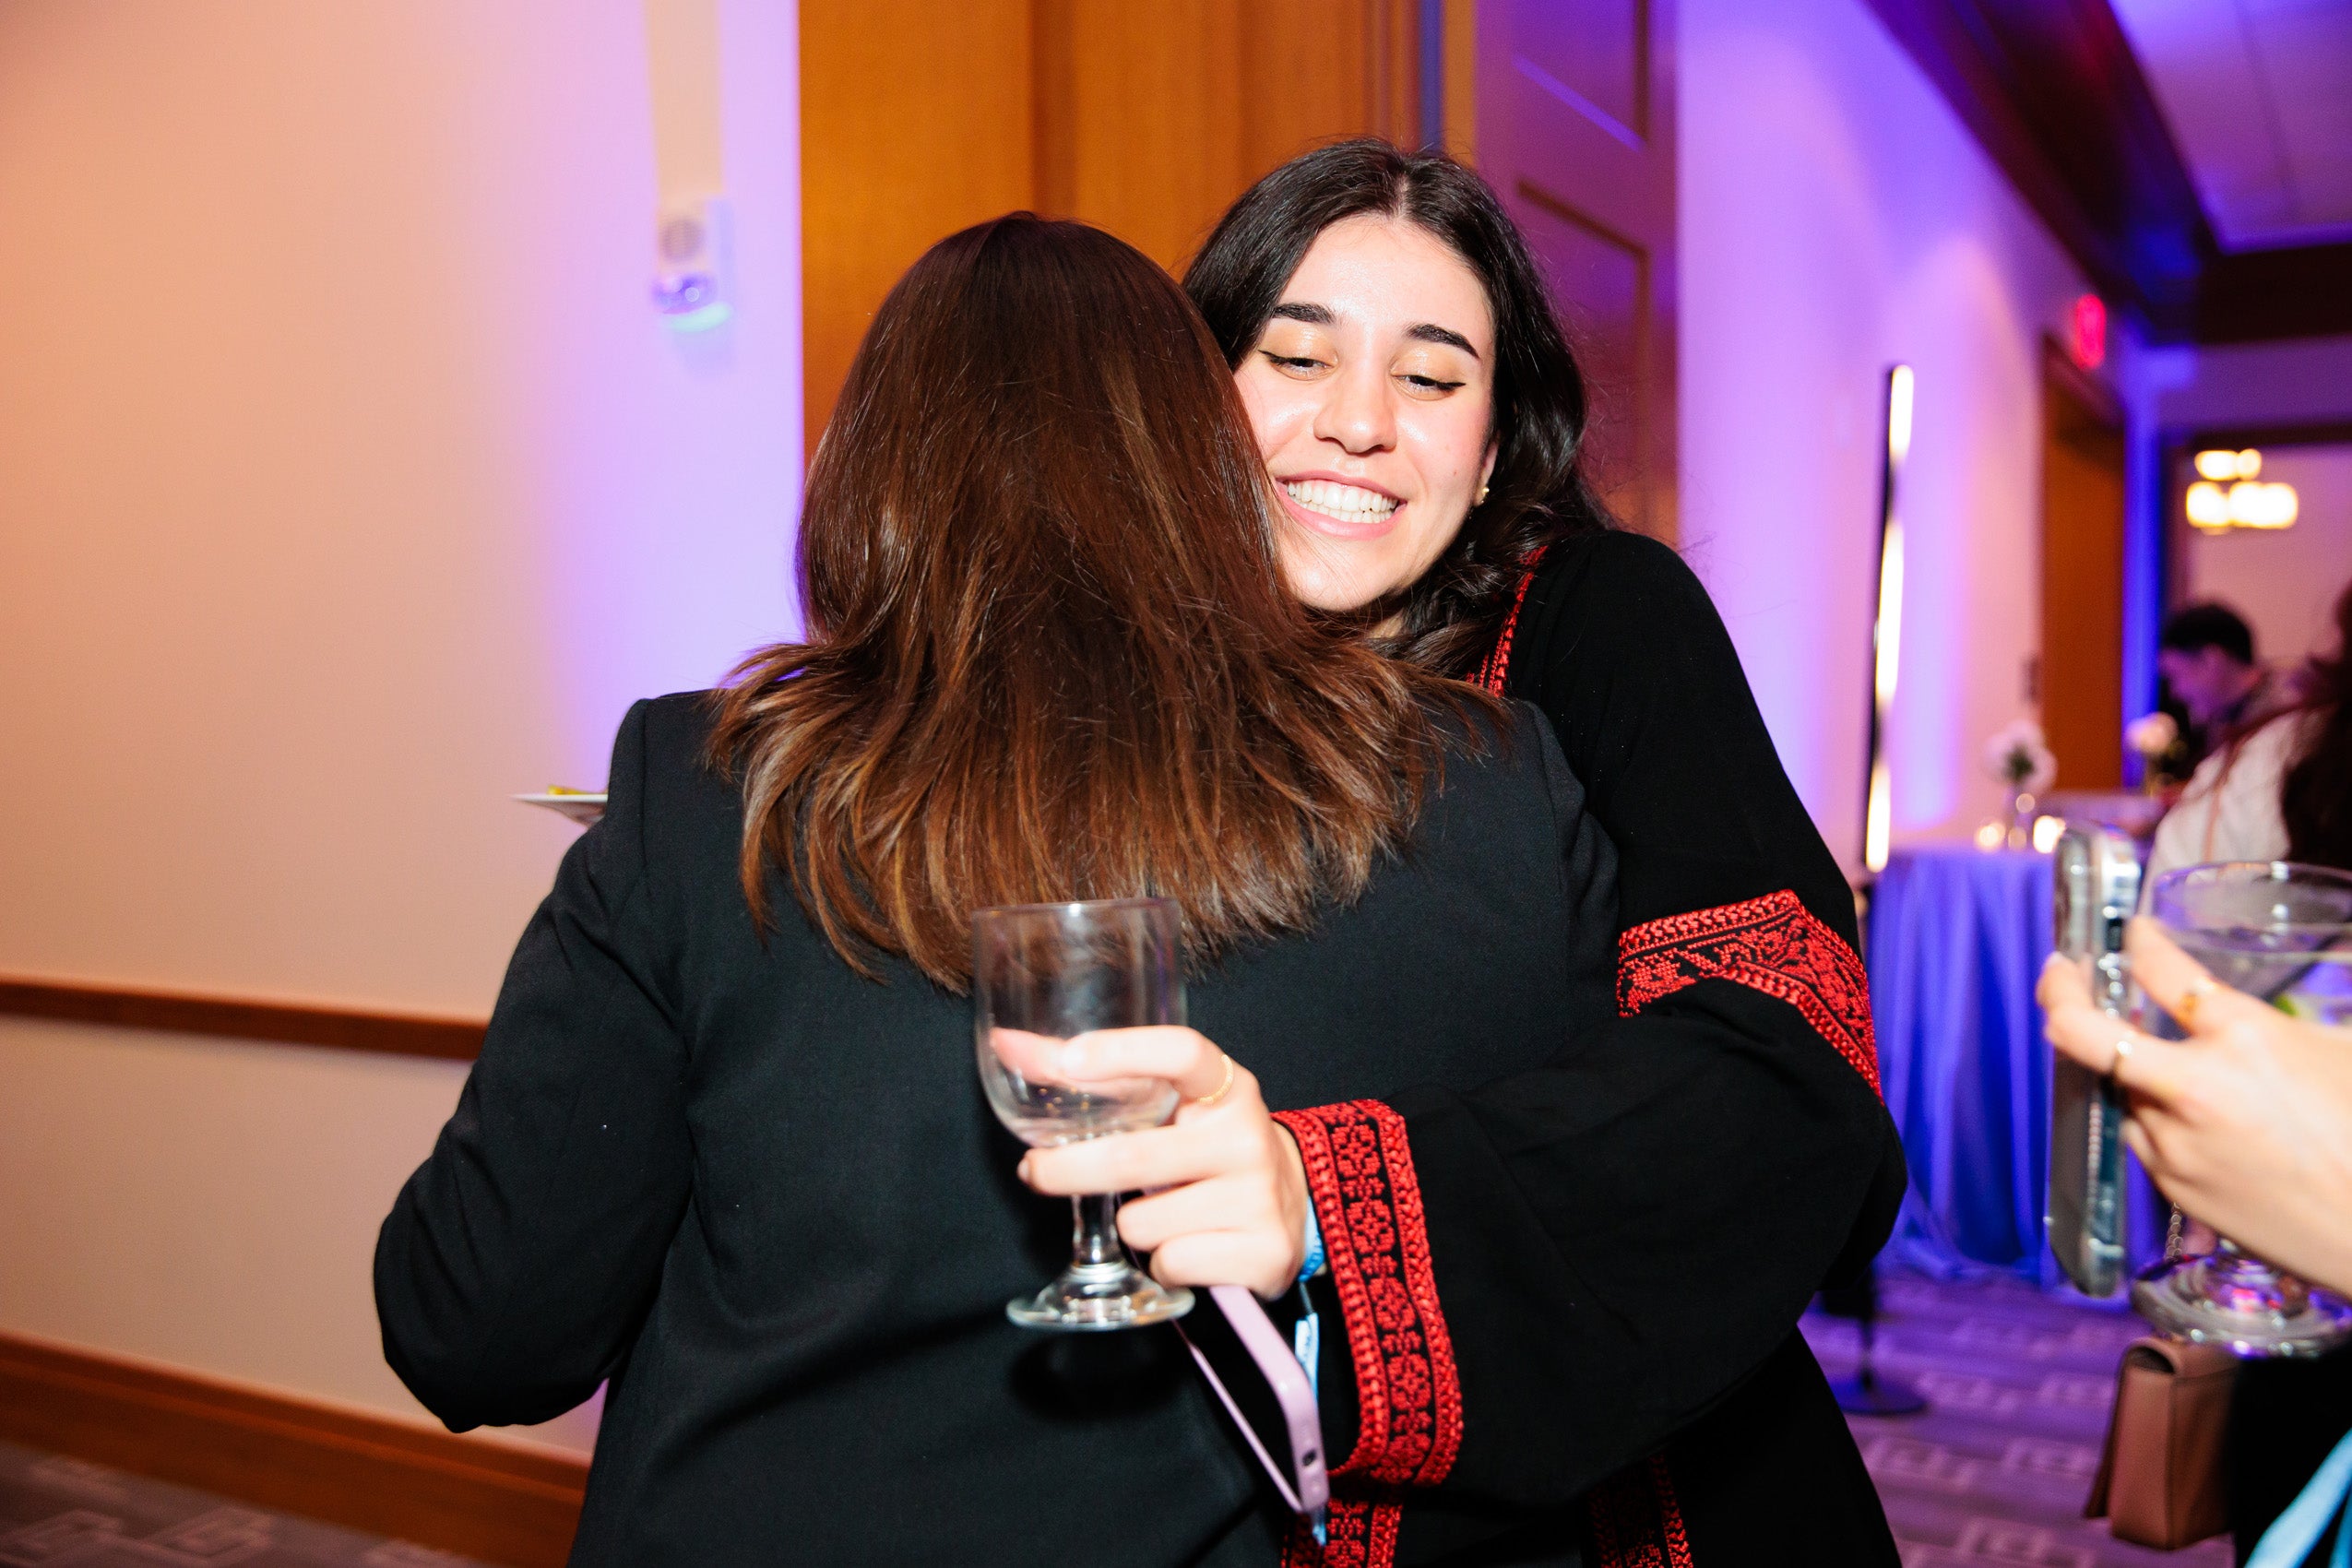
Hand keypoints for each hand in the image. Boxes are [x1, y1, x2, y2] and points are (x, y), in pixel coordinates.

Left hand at [1016, 1027, 1310, 1299]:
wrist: (1289, 1206)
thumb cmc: (1205, 1146)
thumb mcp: (1169, 1106)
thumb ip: (1092, 1078)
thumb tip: (1006, 1046)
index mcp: (1225, 1086)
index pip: (1181, 1051)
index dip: (1123, 1051)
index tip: (1068, 1060)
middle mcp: (1247, 1134)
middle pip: (1134, 1156)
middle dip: (1069, 1170)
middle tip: (1034, 1171)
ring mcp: (1258, 1195)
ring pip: (1143, 1222)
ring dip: (1132, 1225)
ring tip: (1162, 1212)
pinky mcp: (1263, 1251)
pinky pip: (1170, 1263)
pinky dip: (1163, 1263)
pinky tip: (1189, 1244)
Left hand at [2039, 918, 2351, 1296]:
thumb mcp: (2341, 1051)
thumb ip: (2280, 1021)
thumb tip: (2243, 1001)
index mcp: (2244, 1038)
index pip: (2160, 968)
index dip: (2138, 941)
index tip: (2133, 933)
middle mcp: (2192, 1088)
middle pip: (2081, 1029)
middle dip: (2059, 991)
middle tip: (2060, 971)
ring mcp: (2172, 1142)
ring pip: (2115, 1086)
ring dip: (2122, 1064)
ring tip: (2135, 1046)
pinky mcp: (2171, 1186)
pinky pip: (2140, 1133)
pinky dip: (2149, 1112)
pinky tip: (2176, 1109)